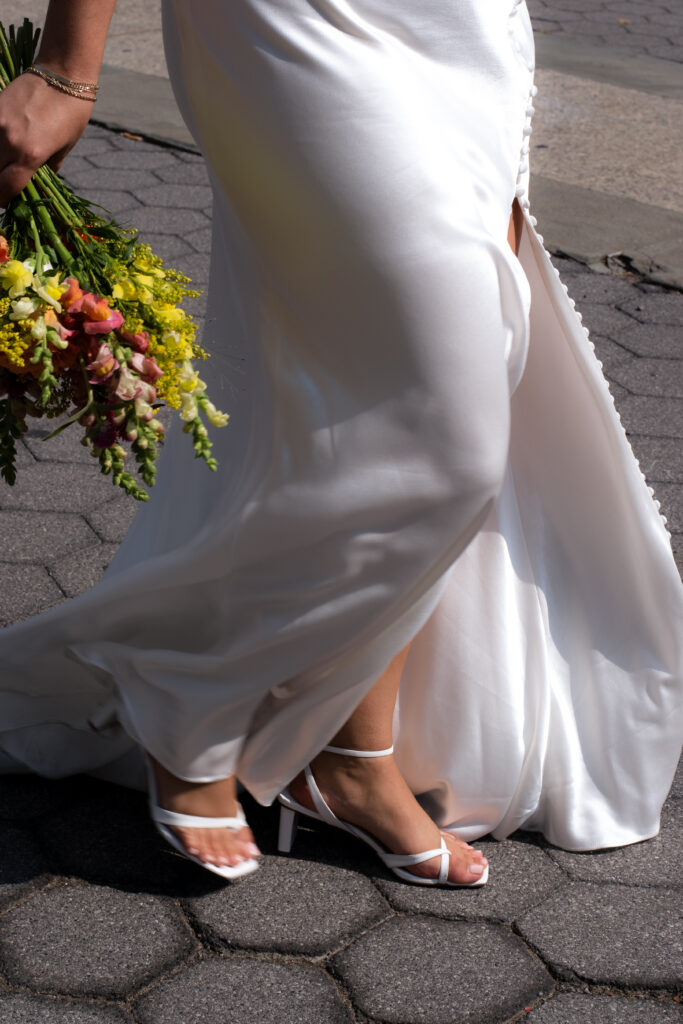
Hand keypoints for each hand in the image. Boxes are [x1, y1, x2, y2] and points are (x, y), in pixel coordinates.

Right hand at [0, 71, 93, 206]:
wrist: (62, 74)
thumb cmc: (71, 114)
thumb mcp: (63, 148)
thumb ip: (46, 168)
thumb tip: (35, 182)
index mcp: (30, 156)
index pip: (5, 188)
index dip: (4, 200)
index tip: (6, 202)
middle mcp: (9, 141)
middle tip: (4, 186)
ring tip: (3, 166)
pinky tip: (3, 147)